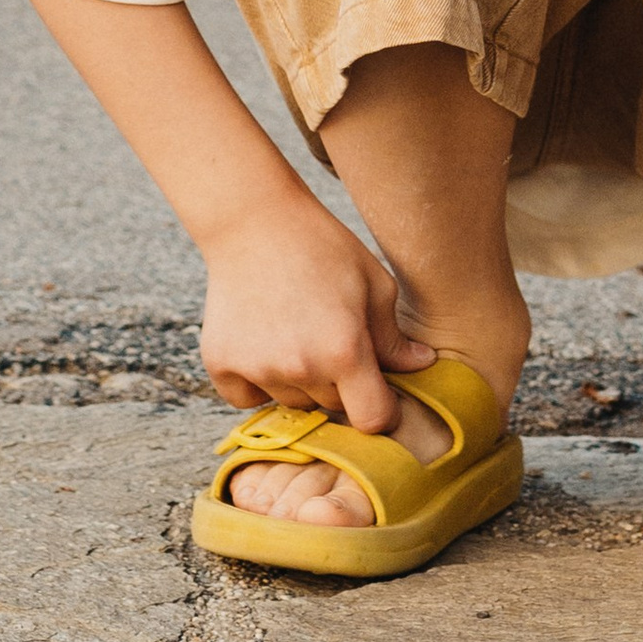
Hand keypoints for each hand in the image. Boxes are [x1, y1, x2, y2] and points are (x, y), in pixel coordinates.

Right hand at [196, 181, 434, 436]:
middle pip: (332, 408)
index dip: (383, 411)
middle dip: (342, 386)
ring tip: (299, 331)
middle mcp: (299, 368)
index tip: (381, 393)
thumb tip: (422, 365)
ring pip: (292, 403)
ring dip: (301, 382)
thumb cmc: (324, 247)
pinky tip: (267, 341)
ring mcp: (257, 368)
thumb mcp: (374, 284)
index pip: (372, 419)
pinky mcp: (221, 365)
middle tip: (335, 340)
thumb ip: (394, 336)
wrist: (256, 222)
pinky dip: (259, 381)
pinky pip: (249, 398)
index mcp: (344, 351)